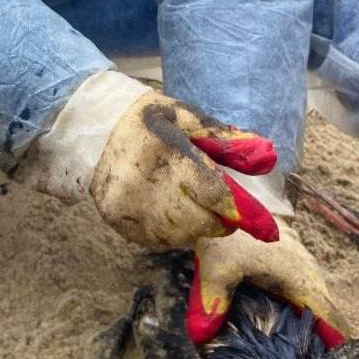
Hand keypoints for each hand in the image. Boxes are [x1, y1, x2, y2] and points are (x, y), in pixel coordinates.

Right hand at [18, 71, 280, 249]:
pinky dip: (171, 233)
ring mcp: (129, 208)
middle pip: (200, 223)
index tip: (266, 228)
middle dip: (218, 220)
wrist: (91, 129)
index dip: (242, 212)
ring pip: (179, 236)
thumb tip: (268, 158)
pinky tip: (168, 212)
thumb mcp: (188, 118)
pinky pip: (156, 240)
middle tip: (221, 208)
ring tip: (189, 204)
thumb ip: (227, 141)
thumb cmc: (148, 120)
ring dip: (195, 227)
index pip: (214, 194)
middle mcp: (147, 185)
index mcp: (169, 154)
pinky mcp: (117, 222)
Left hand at [187, 222, 358, 358]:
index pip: (335, 329)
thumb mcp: (217, 262)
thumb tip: (199, 336)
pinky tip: (305, 354)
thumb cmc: (232, 230)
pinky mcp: (295, 277)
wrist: (238, 196)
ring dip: (331, 350)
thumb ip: (210, 298)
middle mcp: (312, 281)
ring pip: (326, 320)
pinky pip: (312, 311)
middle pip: (337, 329)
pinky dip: (315, 333)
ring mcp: (306, 278)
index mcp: (303, 282)